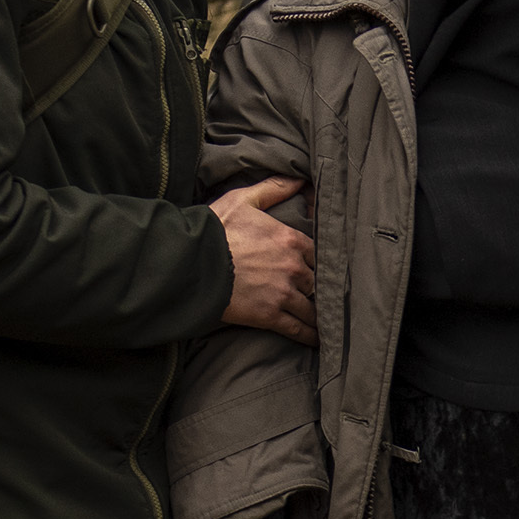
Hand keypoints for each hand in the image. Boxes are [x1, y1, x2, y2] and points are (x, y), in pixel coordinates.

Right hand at [215, 176, 314, 340]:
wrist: (191, 263)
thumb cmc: (215, 230)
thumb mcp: (243, 200)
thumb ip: (273, 189)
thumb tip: (299, 179)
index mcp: (291, 240)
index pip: (319, 253)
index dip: (320, 262)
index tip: (322, 269)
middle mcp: (293, 267)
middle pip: (317, 281)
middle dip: (320, 288)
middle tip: (325, 296)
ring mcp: (283, 293)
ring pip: (312, 308)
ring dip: (319, 315)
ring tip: (326, 322)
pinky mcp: (270, 316)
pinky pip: (298, 329)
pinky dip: (309, 335)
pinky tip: (317, 339)